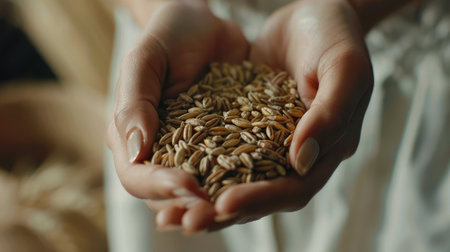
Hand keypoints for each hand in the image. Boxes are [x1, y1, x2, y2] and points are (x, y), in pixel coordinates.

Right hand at [107, 0, 248, 231]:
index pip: (137, 175)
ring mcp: (194, 151)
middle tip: (217, 209)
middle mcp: (161, 151)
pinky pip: (232, 168)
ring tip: (239, 208)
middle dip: (191, 206)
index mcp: (133, 136)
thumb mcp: (145, 61)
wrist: (203, 25)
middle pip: (168, 193)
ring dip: (218, 203)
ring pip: (201, 189)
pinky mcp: (224, 145)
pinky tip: (265, 183)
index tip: (188, 186)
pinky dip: (244, 180)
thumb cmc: (168, 36)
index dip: (159, 187)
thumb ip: (134, 102)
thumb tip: (135, 149)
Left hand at [188, 0, 373, 230]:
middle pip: (262, 195)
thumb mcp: (343, 67)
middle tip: (186, 223)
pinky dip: (203, 169)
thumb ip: (330, 114)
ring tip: (171, 214)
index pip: (294, 187)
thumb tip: (302, 162)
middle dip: (224, 210)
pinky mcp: (251, 127)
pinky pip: (225, 154)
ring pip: (240, 181)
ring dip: (207, 198)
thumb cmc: (335, 34)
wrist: (315, 11)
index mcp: (329, 147)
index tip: (223, 204)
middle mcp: (300, 153)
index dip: (261, 199)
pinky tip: (174, 176)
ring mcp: (274, 142)